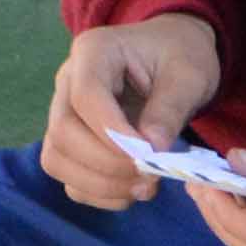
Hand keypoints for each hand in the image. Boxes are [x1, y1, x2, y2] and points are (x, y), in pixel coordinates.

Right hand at [36, 11, 224, 209]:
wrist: (174, 58)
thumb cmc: (181, 56)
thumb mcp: (189, 76)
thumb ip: (170, 109)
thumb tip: (151, 149)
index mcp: (94, 52)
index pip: (86, 96)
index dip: (111, 133)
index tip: (147, 155)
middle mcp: (68, 81)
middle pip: (63, 132)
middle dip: (106, 164)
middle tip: (150, 176)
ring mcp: (64, 113)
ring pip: (57, 159)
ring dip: (100, 184)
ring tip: (145, 187)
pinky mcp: (71, 142)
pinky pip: (69, 177)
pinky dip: (99, 193)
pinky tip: (131, 190)